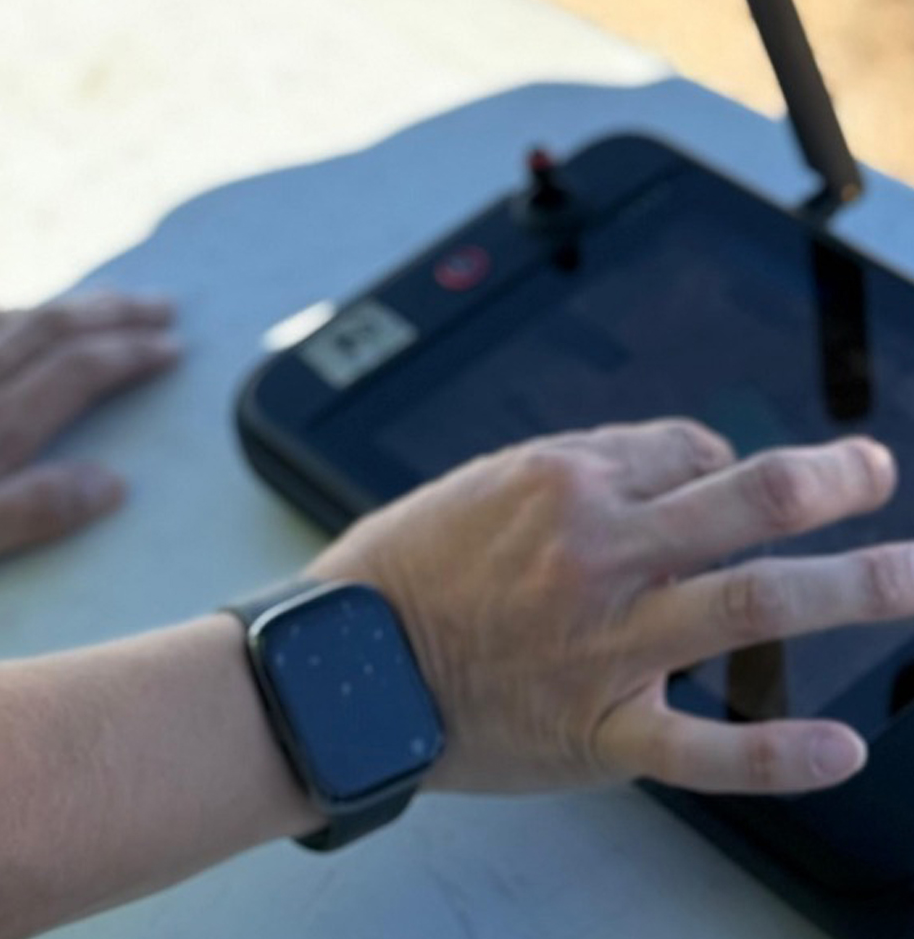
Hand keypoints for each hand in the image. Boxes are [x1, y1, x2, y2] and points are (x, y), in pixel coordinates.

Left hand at [0, 292, 180, 601]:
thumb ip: (38, 507)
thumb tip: (116, 482)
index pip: (75, 375)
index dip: (127, 357)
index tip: (172, 346)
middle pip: (50, 335)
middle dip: (110, 317)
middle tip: (161, 306)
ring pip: (6, 325)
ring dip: (61, 308)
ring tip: (98, 301)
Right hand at [306, 421, 913, 797]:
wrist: (347, 670)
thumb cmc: (411, 570)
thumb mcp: (488, 481)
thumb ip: (586, 472)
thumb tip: (687, 459)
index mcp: (565, 480)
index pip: (692, 450)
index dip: (723, 464)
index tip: (731, 484)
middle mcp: (597, 551)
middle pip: (747, 501)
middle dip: (830, 480)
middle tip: (875, 470)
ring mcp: (606, 645)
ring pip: (751, 602)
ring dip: (850, 588)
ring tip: (911, 578)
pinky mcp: (601, 733)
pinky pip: (708, 750)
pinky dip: (782, 754)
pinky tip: (844, 749)